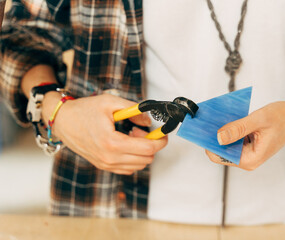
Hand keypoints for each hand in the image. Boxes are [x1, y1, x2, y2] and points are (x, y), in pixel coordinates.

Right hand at [43, 93, 167, 174]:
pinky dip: (134, 158)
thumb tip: (149, 121)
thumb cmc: (84, 111)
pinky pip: (128, 168)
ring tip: (132, 135)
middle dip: (151, 144)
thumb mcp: (111, 102)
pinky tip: (126, 144)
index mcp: (112, 143)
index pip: (148, 148)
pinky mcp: (104, 166)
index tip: (163, 133)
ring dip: (142, 151)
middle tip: (140, 129)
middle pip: (146, 159)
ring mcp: (106, 164)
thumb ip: (134, 110)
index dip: (160, 140)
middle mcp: (109, 158)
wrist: (62, 121)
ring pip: (139, 165)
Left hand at [206, 101, 284, 169]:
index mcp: (251, 159)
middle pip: (222, 151)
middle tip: (209, 120)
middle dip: (214, 137)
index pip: (220, 157)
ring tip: (217, 118)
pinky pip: (233, 140)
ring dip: (221, 132)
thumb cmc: (282, 117)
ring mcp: (248, 154)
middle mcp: (248, 160)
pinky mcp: (248, 146)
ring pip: (226, 144)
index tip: (202, 130)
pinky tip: (227, 119)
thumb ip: (238, 129)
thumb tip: (218, 138)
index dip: (210, 144)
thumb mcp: (259, 120)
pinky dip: (229, 130)